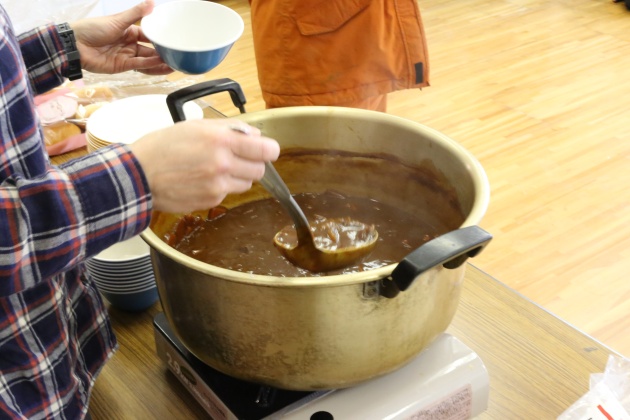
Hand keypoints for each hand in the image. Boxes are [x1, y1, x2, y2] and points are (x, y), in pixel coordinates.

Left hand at [70, 0, 172, 75]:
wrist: (75, 44)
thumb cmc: (93, 28)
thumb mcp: (117, 19)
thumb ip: (136, 13)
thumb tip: (153, 2)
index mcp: (129, 31)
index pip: (149, 35)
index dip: (160, 38)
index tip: (173, 40)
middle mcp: (129, 44)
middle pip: (150, 49)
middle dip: (163, 53)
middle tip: (178, 55)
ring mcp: (126, 56)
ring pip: (147, 59)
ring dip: (160, 62)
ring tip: (175, 64)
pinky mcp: (122, 66)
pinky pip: (139, 65)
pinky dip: (150, 66)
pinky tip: (161, 65)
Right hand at [130, 119, 280, 212]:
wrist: (139, 175)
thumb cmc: (163, 147)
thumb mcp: (196, 125)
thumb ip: (229, 128)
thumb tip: (254, 135)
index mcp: (221, 140)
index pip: (266, 149)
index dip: (269, 150)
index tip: (266, 150)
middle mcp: (223, 164)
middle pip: (260, 169)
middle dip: (252, 163)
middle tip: (238, 158)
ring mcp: (218, 185)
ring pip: (247, 183)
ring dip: (238, 176)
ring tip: (216, 169)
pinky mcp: (211, 200)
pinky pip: (228, 193)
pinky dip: (222, 187)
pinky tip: (203, 179)